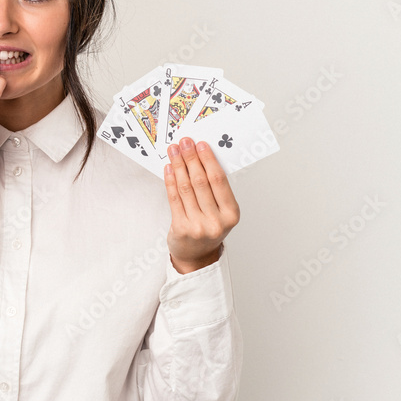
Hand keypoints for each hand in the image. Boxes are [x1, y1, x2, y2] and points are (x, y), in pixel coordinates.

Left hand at [163, 136, 240, 272]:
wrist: (197, 257)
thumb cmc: (210, 228)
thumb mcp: (221, 211)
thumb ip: (215, 189)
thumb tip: (201, 157)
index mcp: (231, 213)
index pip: (219, 181)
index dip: (208, 160)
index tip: (200, 145)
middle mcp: (216, 221)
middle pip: (201, 182)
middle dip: (191, 159)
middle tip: (185, 143)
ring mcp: (198, 226)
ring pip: (186, 188)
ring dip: (179, 166)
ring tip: (174, 151)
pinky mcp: (181, 228)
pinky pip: (174, 198)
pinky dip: (170, 180)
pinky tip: (169, 168)